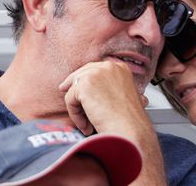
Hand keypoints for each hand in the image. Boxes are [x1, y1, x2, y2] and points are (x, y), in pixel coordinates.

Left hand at [59, 61, 165, 184]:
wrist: (131, 129)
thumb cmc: (130, 120)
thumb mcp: (124, 96)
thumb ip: (110, 88)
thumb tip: (94, 91)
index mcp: (119, 68)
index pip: (95, 69)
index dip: (85, 79)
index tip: (78, 87)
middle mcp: (108, 67)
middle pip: (81, 73)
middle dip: (73, 86)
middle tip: (65, 92)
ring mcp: (96, 74)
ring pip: (74, 88)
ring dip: (77, 107)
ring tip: (86, 123)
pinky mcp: (84, 85)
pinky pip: (70, 99)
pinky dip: (75, 115)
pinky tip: (85, 126)